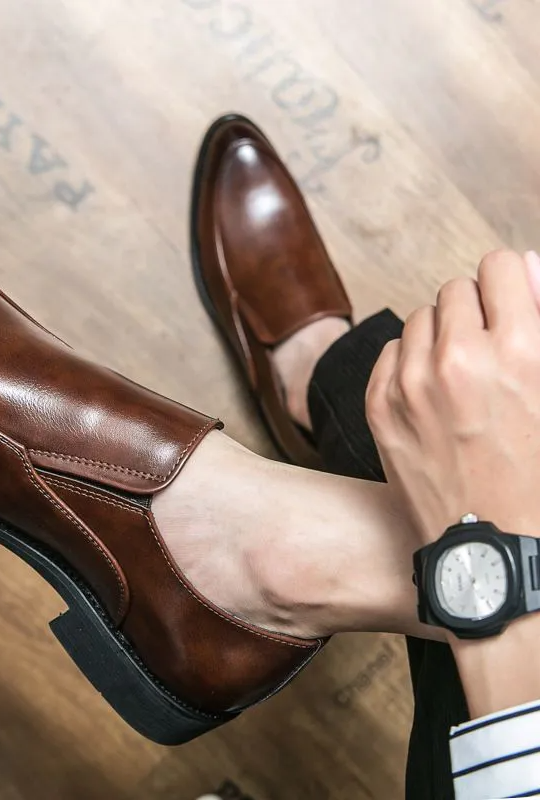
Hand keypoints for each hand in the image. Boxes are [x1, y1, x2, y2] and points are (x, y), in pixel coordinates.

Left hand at [365, 249, 539, 544]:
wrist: (497, 550)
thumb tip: (526, 264)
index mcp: (521, 351)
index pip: (501, 266)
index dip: (510, 284)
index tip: (511, 305)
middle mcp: (458, 359)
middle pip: (455, 290)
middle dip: (475, 311)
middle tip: (489, 350)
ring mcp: (410, 384)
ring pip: (419, 318)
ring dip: (440, 334)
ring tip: (461, 374)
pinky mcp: (379, 407)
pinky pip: (391, 351)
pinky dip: (410, 361)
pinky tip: (431, 392)